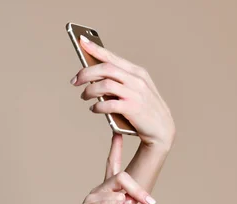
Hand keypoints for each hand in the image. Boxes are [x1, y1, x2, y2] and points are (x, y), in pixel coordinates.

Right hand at [61, 132, 155, 203]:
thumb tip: (136, 197)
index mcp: (108, 191)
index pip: (112, 165)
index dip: (115, 149)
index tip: (118, 134)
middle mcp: (100, 190)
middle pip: (121, 177)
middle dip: (138, 189)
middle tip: (150, 202)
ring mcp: (92, 197)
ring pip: (115, 189)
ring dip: (128, 200)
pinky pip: (104, 202)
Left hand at [71, 35, 175, 151]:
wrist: (162, 129)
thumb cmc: (144, 109)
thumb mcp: (135, 90)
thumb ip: (119, 82)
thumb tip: (94, 78)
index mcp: (137, 72)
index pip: (112, 57)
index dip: (96, 49)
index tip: (81, 41)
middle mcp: (137, 79)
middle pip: (106, 68)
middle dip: (86, 73)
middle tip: (74, 81)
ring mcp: (135, 93)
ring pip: (105, 84)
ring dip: (89, 91)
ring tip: (84, 96)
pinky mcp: (133, 108)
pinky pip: (108, 104)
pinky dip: (97, 106)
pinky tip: (94, 109)